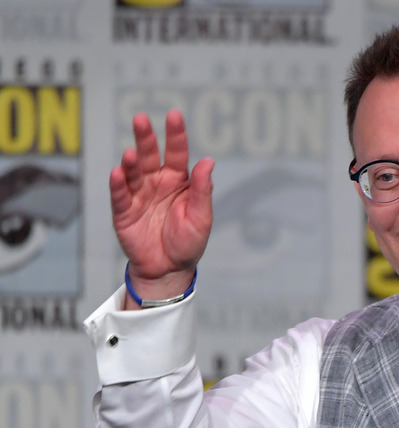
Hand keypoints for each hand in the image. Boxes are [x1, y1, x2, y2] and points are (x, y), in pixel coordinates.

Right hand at [109, 110, 213, 308]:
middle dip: (145, 138)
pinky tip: (118, 174)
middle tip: (141, 119)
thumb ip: (203, 190)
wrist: (170, 269)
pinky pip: (120, 196)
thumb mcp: (201, 217)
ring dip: (130, 162)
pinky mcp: (124, 213)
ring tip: (131, 154)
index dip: (175, 134)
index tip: (174, 115)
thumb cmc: (188, 242)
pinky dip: (118, 185)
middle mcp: (157, 183)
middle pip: (150, 156)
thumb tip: (208, 161)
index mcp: (178, 181)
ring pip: (133, 173)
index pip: (176, 153)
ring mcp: (139, 196)